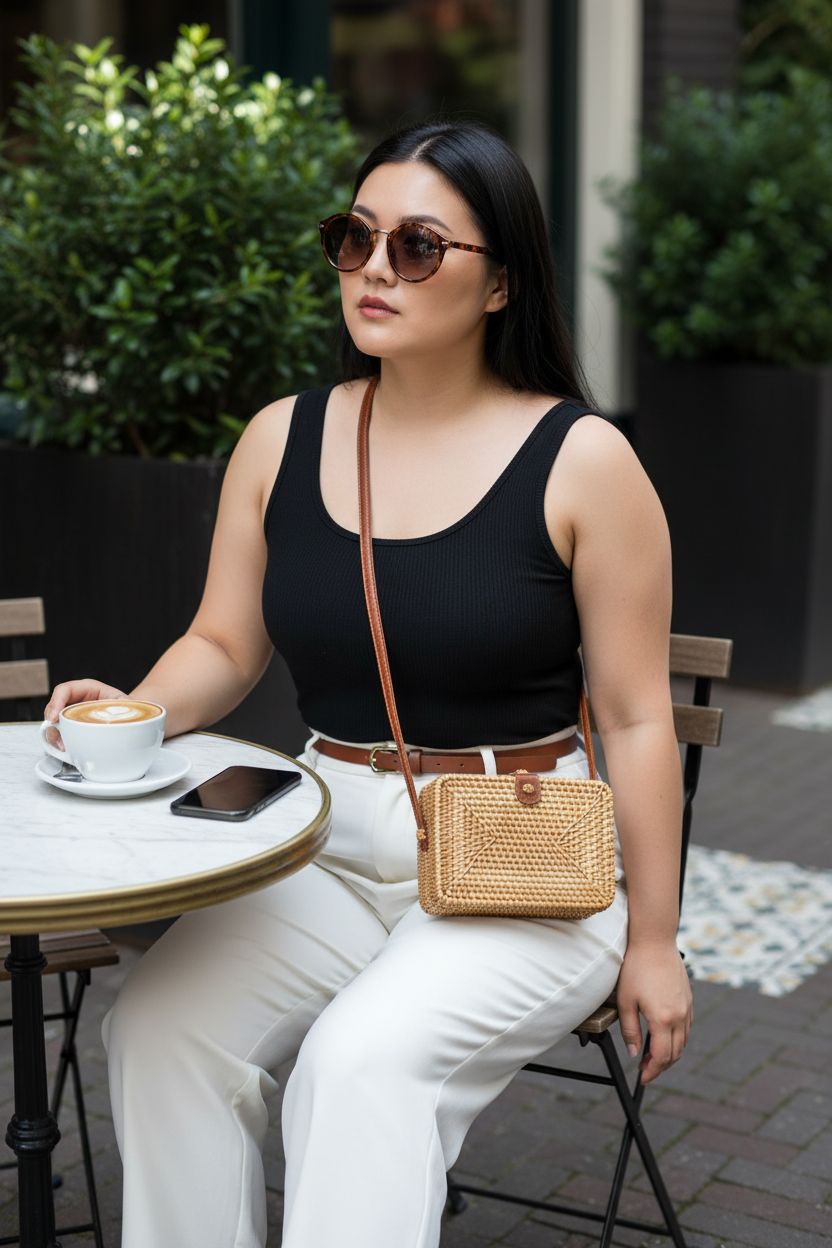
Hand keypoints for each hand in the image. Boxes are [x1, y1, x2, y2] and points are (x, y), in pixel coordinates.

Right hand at [44, 679, 126, 749]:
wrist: (135, 717)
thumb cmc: (130, 709)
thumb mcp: (127, 707)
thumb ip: (120, 711)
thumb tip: (114, 724)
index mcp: (90, 689)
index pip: (65, 690)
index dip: (56, 702)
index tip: (54, 718)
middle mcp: (78, 700)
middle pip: (54, 707)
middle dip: (52, 724)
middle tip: (59, 739)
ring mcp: (73, 714)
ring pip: (54, 722)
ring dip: (54, 735)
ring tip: (63, 747)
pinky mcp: (73, 727)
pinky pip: (60, 733)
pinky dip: (60, 741)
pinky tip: (66, 749)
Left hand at [616, 941, 691, 1084]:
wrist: (654, 941)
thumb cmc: (636, 968)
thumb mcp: (626, 1001)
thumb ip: (630, 1031)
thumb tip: (635, 1053)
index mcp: (663, 1019)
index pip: (661, 1056)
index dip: (652, 1071)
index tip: (642, 1078)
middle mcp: (679, 1016)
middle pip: (675, 1053)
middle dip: (661, 1066)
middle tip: (646, 1070)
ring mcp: (687, 1008)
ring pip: (683, 1042)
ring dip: (670, 1053)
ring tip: (653, 1055)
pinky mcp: (688, 999)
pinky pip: (686, 1027)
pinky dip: (677, 1038)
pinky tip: (665, 1036)